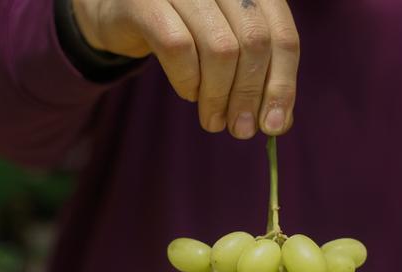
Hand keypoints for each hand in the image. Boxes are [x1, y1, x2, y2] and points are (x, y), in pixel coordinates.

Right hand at [73, 0, 299, 138]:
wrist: (119, 9)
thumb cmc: (183, 31)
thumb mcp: (226, 51)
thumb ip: (257, 78)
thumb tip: (279, 122)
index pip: (282, 35)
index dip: (282, 84)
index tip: (274, 125)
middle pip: (254, 43)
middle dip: (249, 95)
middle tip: (240, 130)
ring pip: (220, 48)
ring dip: (219, 95)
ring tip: (213, 119)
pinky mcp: (146, 1)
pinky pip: (178, 48)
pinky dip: (188, 81)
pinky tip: (189, 93)